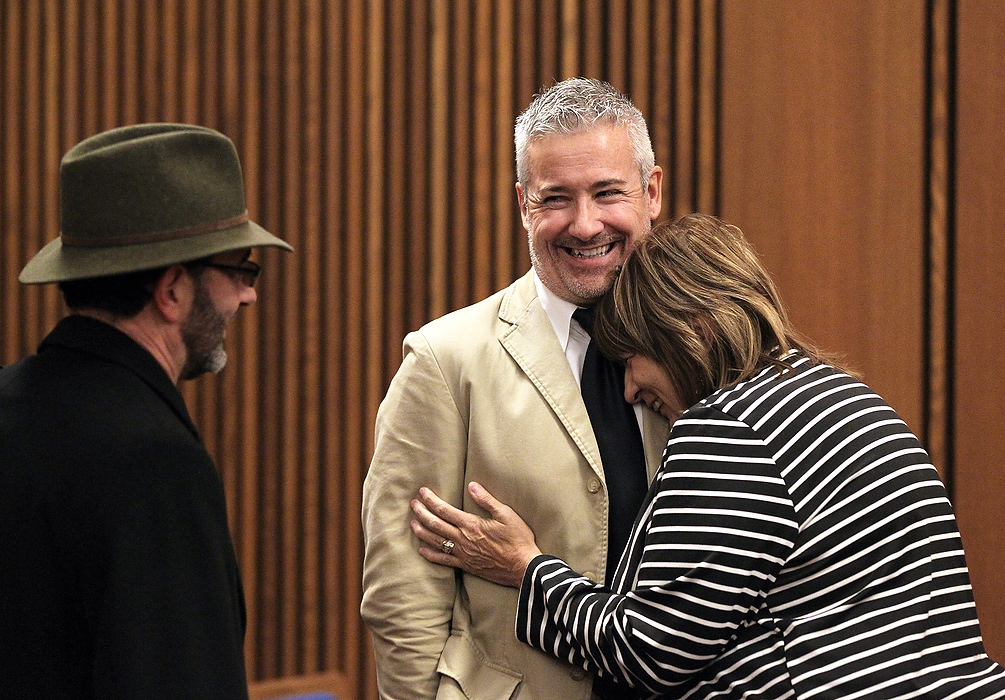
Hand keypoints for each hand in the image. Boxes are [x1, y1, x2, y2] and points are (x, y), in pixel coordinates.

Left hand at [410, 481, 541, 587]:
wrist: (523, 567)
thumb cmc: (518, 539)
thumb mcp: (506, 514)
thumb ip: (487, 500)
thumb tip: (472, 485)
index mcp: (471, 524)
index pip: (444, 510)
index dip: (431, 500)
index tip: (422, 492)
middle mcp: (463, 539)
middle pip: (435, 524)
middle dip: (422, 513)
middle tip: (413, 504)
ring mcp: (463, 554)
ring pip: (435, 541)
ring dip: (422, 531)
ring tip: (412, 523)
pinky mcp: (466, 565)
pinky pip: (443, 560)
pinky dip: (430, 555)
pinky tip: (422, 550)